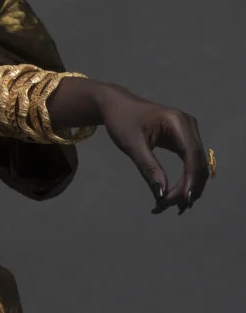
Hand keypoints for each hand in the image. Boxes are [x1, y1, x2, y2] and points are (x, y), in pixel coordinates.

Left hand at [95, 83, 208, 213]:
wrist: (116, 105)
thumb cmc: (121, 120)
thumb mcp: (132, 145)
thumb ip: (149, 168)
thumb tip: (162, 194)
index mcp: (177, 121)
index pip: (191, 154)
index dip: (190, 179)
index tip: (182, 200)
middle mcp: (189, 125)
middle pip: (197, 163)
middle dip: (186, 187)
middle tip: (168, 207)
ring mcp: (189, 133)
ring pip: (197, 166)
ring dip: (187, 187)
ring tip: (170, 207)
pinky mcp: (184, 140)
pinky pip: (190, 163)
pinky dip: (184, 180)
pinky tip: (174, 196)